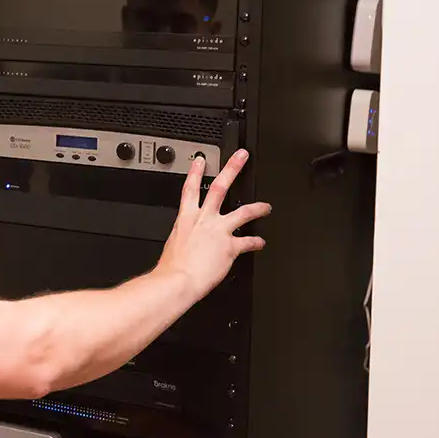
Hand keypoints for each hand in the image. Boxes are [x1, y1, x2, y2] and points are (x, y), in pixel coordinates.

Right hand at [157, 149, 269, 296]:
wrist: (178, 280)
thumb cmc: (172, 267)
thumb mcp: (174, 243)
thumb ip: (185, 235)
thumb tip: (188, 238)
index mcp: (186, 218)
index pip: (190, 188)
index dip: (196, 172)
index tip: (201, 160)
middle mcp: (204, 220)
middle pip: (220, 188)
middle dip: (232, 169)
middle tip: (242, 157)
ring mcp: (219, 231)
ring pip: (243, 212)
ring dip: (257, 207)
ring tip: (266, 206)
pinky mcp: (230, 247)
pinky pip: (248, 242)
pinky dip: (256, 242)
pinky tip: (261, 242)